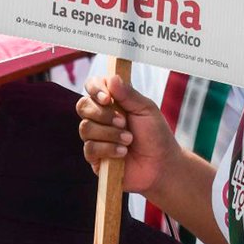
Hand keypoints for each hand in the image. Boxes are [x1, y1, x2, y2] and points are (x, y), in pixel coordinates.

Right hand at [76, 73, 179, 195]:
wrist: (161, 164)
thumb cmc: (155, 134)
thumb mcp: (146, 109)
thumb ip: (128, 94)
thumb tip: (112, 78)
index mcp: (112, 100)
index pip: (92, 86)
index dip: (95, 89)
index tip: (107, 98)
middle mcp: (101, 117)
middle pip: (83, 105)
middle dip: (102, 114)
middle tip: (123, 122)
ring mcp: (96, 137)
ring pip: (86, 128)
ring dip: (109, 133)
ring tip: (129, 139)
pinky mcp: (95, 157)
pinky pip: (90, 148)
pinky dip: (108, 149)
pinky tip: (123, 152)